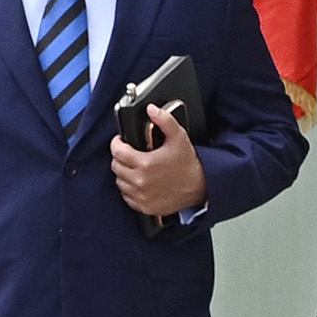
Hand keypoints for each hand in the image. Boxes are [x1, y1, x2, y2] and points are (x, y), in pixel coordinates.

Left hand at [110, 101, 205, 216]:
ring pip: (119, 182)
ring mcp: (141, 196)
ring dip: (124, 173)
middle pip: (116, 166)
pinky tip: (139, 181)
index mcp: (145, 163)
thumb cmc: (189, 163)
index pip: (117, 151)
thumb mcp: (178, 137)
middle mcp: (140, 181)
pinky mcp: (144, 207)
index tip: (121, 141)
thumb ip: (164, 120)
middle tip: (130, 153)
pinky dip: (130, 189)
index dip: (117, 143)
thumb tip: (151, 109)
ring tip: (135, 167)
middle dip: (120, 157)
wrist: (201, 187)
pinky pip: (127, 196)